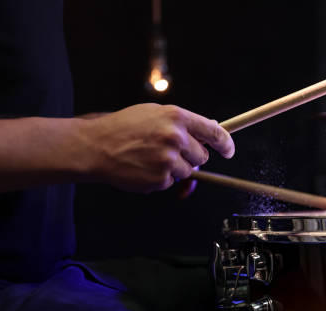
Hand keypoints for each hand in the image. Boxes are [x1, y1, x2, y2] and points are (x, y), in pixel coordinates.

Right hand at [81, 103, 233, 192]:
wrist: (96, 147)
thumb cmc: (123, 128)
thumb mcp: (155, 113)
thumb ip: (183, 122)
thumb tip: (211, 129)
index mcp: (177, 117)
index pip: (215, 132)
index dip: (226, 144)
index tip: (229, 150)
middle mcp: (176, 137)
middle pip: (202, 155)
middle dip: (191, 156)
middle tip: (170, 151)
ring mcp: (169, 159)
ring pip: (188, 171)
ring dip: (175, 168)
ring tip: (152, 157)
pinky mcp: (161, 179)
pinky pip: (172, 182)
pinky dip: (162, 178)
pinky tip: (145, 167)